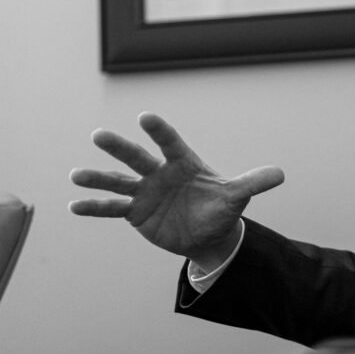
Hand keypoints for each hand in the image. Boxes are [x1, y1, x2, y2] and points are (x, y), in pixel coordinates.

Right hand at [68, 112, 283, 268]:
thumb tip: (281, 174)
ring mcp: (145, 192)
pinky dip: (94, 207)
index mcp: (183, 163)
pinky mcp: (136, 213)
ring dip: (97, 179)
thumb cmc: (221, 208)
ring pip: (118, 182)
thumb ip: (254, 183)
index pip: (170, 143)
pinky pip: (112, 209)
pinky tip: (73, 206)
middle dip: (119, 148)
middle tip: (98, 136)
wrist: (208, 235)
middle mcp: (159, 173)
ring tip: (76, 175)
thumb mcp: (237, 196)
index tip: (146, 117)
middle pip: (137, 158)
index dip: (160, 131)